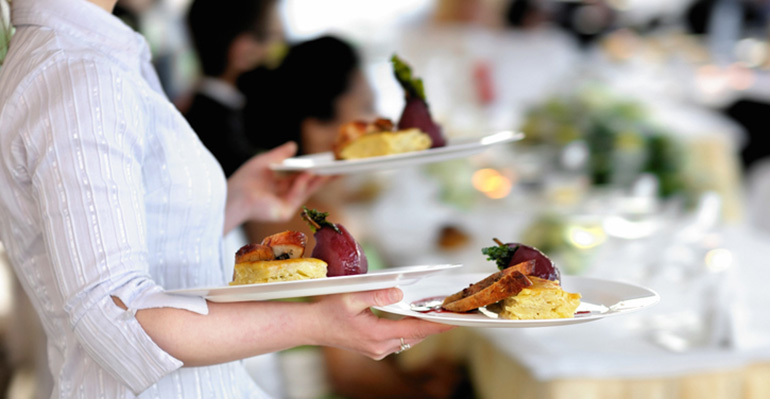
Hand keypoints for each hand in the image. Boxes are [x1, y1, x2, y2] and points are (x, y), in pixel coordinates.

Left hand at [224, 142, 330, 232]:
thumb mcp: (265, 161)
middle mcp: (284, 195)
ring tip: (333, 168)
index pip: (301, 177)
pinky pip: (297, 195)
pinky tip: (310, 172)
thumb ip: (280, 154)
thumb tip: (294, 145)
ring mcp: (285, 204)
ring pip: (307, 190)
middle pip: (308, 185)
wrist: (233, 197)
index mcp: (279, 185)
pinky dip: (303, 183)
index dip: (315, 170)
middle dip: (325, 176)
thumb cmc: (245, 180)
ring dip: (320, 179)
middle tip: (341, 168)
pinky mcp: (284, 212)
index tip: (328, 163)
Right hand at [307, 288, 454, 359]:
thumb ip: (377, 294)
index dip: (437, 324)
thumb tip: (399, 292)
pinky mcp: (375, 350)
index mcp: (377, 334)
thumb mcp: (351, 297)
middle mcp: (380, 347)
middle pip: (416, 336)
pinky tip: (417, 320)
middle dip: (435, 325)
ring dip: (423, 328)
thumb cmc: (328, 310)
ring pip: (409, 340)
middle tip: (453, 313)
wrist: (311, 327)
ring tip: (440, 315)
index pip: (415, 329)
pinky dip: (411, 331)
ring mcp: (377, 351)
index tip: (454, 319)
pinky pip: (400, 341)